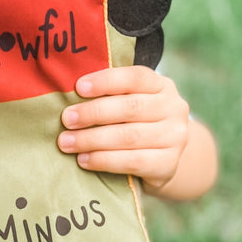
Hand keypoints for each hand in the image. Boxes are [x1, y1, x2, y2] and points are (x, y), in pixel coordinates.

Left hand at [57, 65, 189, 191]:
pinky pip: (132, 162)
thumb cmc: (135, 124)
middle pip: (130, 107)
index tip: (79, 87)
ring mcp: (175, 137)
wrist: (164, 159)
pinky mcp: (168, 164)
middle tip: (67, 119)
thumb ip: (109, 96)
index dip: (106, 81)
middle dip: (93, 113)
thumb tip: (68, 93)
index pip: (135, 77)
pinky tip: (84, 160)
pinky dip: (104, 161)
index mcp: (162, 86)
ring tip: (67, 142)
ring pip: (129, 136)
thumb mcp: (130, 103)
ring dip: (92, 140)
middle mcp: (174, 108)